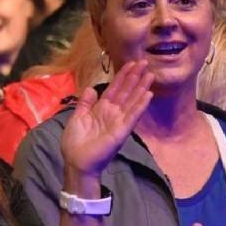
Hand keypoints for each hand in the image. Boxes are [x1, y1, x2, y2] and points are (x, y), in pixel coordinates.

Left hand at [61, 60, 154, 182]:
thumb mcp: (77, 118)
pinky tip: (148, 95)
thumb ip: (85, 103)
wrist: (77, 162)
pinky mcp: (122, 131)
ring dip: (141, 88)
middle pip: (126, 92)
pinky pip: (132, 116)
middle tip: (145, 63)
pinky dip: (140, 105)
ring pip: (132, 101)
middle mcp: (113, 113)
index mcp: (101, 109)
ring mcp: (119, 122)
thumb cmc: (75, 143)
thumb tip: (90, 89)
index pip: (114, 89)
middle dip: (135, 77)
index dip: (122, 76)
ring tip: (150, 75)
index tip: (130, 64)